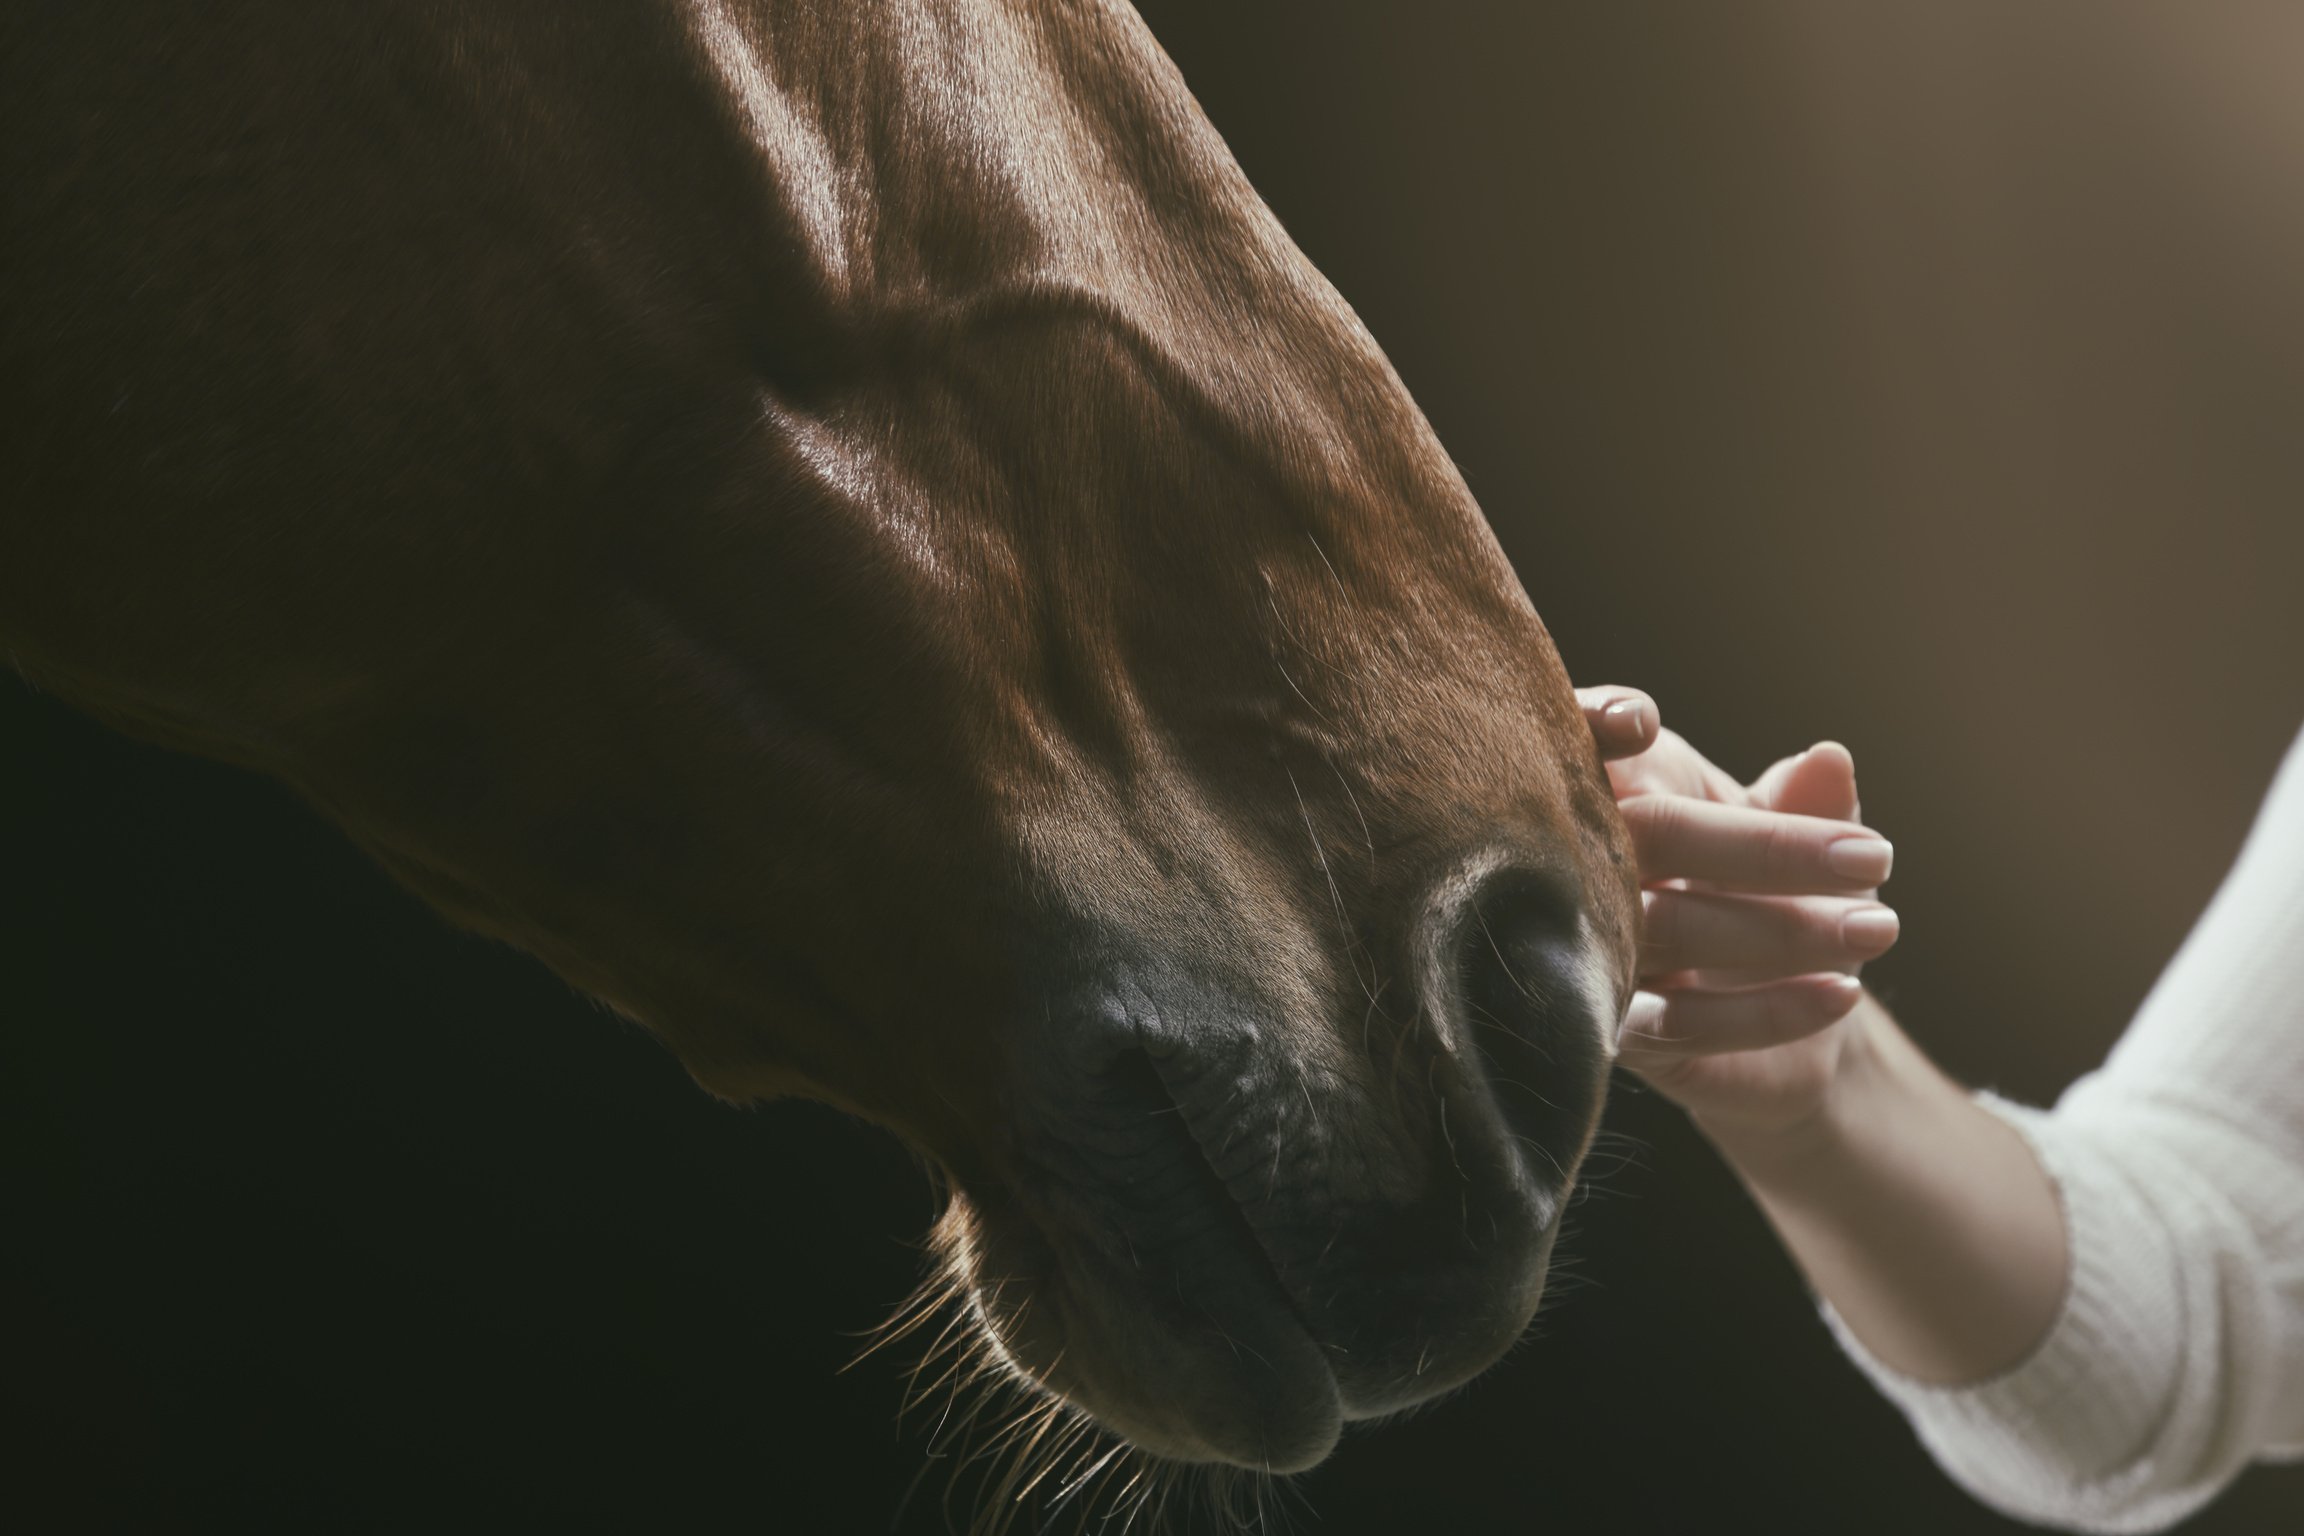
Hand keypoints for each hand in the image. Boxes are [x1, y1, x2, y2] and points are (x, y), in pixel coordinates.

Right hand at [1576, 687, 1899, 1137]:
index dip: (1598, 719)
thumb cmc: (1771, 890)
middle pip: (1655, 835)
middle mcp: (1588, 863)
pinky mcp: (1619, 1031)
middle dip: (1768, 847)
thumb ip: (1809, 800)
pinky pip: (1683, 1021)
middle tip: (1875, 858)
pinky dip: (1767, 1011)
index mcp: (1620, 789)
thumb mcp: (1799, 835)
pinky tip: (1841, 994)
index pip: (1587, 741)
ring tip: (1878, 927)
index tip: (1645, 723)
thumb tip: (1829, 758)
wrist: (1782, 1009)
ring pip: (1673, 929)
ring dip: (1785, 931)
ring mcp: (1592, 948)